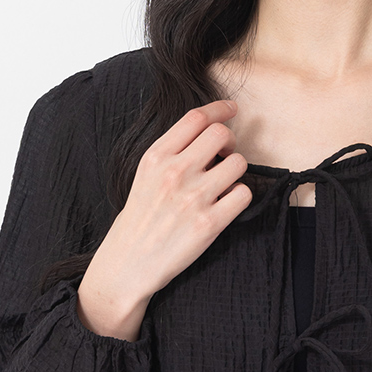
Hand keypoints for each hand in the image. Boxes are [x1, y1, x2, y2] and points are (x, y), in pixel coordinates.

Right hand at [76, 98, 251, 339]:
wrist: (128, 263)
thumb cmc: (140, 217)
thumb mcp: (145, 174)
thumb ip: (173, 151)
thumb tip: (209, 131)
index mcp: (156, 156)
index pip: (196, 117)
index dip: (220, 109)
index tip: (231, 110)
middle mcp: (175, 172)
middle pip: (221, 134)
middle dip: (229, 142)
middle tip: (224, 156)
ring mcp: (193, 198)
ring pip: (239, 162)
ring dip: (235, 171)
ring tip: (223, 183)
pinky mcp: (209, 224)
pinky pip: (243, 194)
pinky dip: (239, 197)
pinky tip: (226, 204)